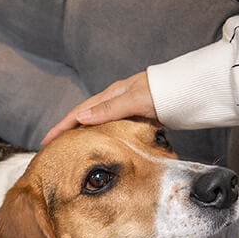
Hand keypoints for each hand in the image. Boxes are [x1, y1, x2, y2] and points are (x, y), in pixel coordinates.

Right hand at [41, 71, 155, 144]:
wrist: (192, 89)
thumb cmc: (165, 93)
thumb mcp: (135, 100)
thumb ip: (108, 109)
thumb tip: (81, 117)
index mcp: (112, 94)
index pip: (78, 113)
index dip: (61, 127)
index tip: (46, 142)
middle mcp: (116, 100)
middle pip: (85, 117)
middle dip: (67, 131)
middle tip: (54, 147)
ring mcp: (126, 108)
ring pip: (98, 123)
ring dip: (83, 134)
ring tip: (72, 148)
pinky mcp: (138, 116)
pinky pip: (111, 128)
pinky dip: (100, 136)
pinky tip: (100, 145)